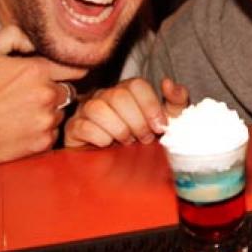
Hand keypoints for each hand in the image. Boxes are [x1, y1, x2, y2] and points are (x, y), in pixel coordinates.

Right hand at [0, 25, 87, 164]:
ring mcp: (46, 121)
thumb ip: (14, 35)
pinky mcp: (42, 143)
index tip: (56, 73)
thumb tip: (36, 39)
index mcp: (37, 70)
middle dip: (53, 90)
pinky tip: (22, 126)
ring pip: (60, 112)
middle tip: (29, 94)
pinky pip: (53, 132)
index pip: (74, 67)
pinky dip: (42, 130)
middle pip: (67, 90)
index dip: (66, 69)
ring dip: (48, 110)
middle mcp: (47, 95)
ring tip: (22, 111)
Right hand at [64, 77, 188, 147]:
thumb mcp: (169, 121)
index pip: (137, 85)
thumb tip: (168, 83)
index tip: (160, 127)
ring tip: (127, 142)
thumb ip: (176, 100)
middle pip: (118, 96)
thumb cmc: (147, 140)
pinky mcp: (74, 127)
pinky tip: (108, 145)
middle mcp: (106, 95)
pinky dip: (100, 138)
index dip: (151, 106)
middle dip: (137, 122)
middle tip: (144, 139)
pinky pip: (83, 126)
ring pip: (98, 108)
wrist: (123, 168)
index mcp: (128, 90)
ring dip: (119, 129)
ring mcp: (87, 109)